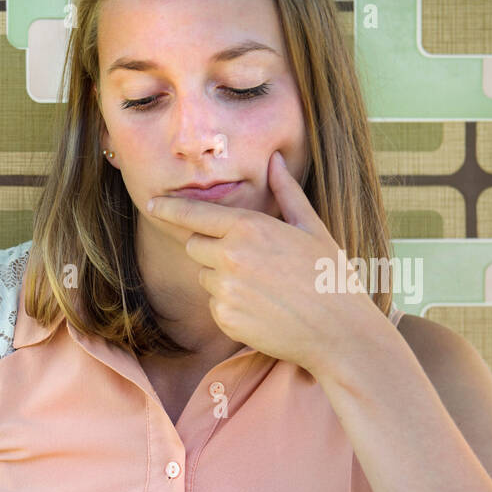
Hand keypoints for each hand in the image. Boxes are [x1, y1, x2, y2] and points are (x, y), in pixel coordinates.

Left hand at [145, 151, 383, 375]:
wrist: (338, 331)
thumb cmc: (329, 274)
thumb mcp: (311, 227)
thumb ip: (285, 192)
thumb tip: (274, 160)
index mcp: (249, 228)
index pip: (194, 214)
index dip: (170, 209)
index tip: (153, 204)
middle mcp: (230, 257)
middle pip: (194, 246)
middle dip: (212, 249)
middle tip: (251, 261)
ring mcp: (224, 290)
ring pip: (204, 277)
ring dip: (222, 279)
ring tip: (263, 287)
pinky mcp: (224, 318)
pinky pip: (214, 305)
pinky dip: (230, 306)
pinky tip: (262, 309)